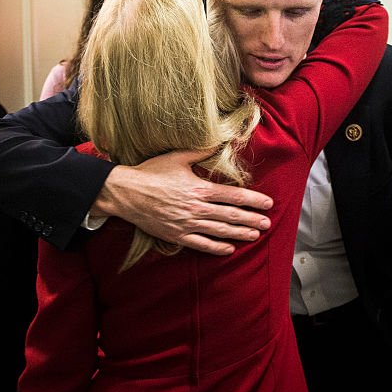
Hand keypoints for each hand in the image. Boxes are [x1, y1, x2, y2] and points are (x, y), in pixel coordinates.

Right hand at [92, 150, 272, 254]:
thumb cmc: (150, 172)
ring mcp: (186, 223)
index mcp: (199, 188)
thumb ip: (201, 151)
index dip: (253, 200)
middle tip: (267, 223)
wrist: (124, 192)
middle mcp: (196, 207)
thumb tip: (220, 142)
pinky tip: (229, 249)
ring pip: (219, 231)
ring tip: (255, 236)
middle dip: (251, 220)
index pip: (233, 195)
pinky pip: (201, 244)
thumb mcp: (177, 157)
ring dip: (239, 234)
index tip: (267, 203)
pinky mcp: (176, 235)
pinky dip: (216, 248)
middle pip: (231, 215)